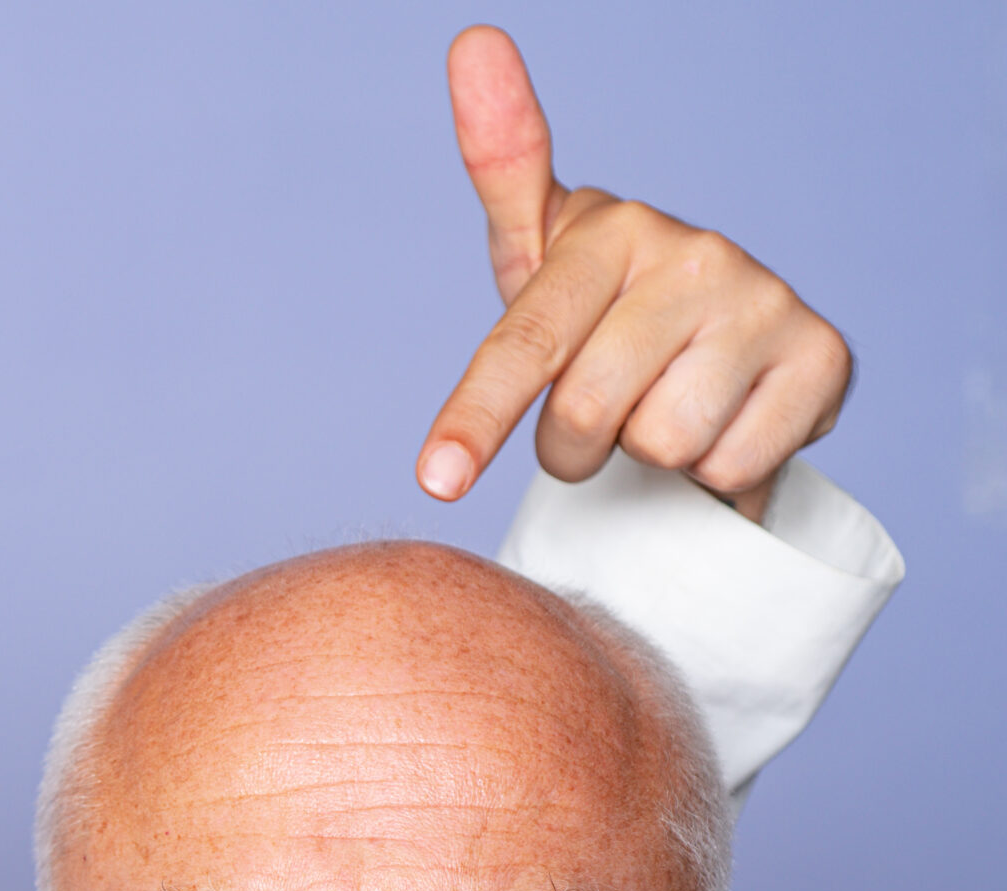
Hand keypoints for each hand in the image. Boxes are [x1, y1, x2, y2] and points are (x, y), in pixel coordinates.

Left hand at [416, 26, 851, 520]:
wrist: (719, 349)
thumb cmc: (602, 303)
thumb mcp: (538, 248)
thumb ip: (500, 161)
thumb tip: (472, 38)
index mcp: (612, 228)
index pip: (525, 341)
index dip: (477, 417)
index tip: (438, 475)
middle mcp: (696, 253)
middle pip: (586, 414)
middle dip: (576, 446)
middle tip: (598, 418)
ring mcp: (765, 303)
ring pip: (661, 446)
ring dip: (647, 459)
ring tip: (662, 409)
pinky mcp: (823, 360)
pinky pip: (728, 470)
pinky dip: (714, 475)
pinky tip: (721, 422)